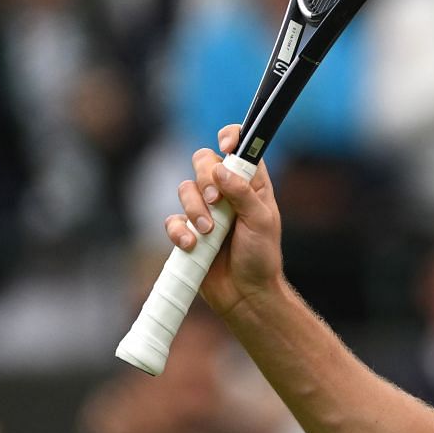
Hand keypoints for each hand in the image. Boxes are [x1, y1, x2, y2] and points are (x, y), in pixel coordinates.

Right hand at [165, 125, 282, 316]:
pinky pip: (172, 220)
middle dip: (205, 178)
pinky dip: (180, 231)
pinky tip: (192, 245)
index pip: (239, 148)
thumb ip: (243, 193)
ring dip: (194, 209)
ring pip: (185, 188)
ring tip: (209, 232)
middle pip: (203, 161)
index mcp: (250, 184)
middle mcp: (226, 192)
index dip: (230, 139)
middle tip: (216, 201)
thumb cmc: (261, 257)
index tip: (226, 145)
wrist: (245, 294)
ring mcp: (205, 211)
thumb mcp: (261, 221)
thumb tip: (221, 170)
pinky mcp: (188, 231)